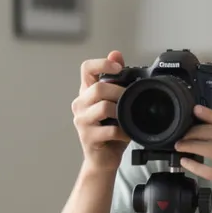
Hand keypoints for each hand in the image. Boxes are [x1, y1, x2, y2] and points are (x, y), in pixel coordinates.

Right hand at [72, 50, 129, 169]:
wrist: (103, 159)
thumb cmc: (110, 131)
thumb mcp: (115, 103)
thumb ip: (116, 80)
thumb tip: (116, 53)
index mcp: (86, 92)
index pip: (86, 68)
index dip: (102, 63)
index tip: (118, 67)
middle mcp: (80, 104)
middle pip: (98, 88)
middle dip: (119, 92)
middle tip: (131, 99)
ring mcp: (81, 121)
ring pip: (104, 107)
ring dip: (122, 112)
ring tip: (129, 118)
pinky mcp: (88, 137)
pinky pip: (110, 129)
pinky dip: (123, 131)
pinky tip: (127, 134)